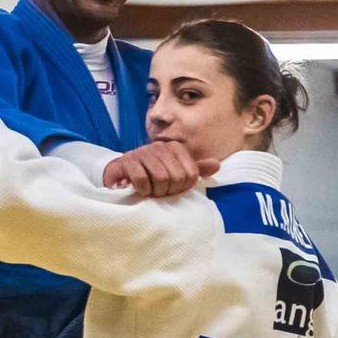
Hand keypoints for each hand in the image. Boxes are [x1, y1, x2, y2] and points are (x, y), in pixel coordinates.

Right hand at [102, 141, 219, 196]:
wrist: (121, 174)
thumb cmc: (151, 175)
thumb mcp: (175, 173)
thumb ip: (195, 170)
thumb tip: (217, 166)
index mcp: (175, 148)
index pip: (191, 175)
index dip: (182, 188)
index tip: (172, 189)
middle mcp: (159, 146)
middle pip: (176, 178)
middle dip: (168, 191)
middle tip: (158, 191)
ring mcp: (142, 152)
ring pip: (160, 178)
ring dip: (154, 191)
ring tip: (149, 190)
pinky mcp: (126, 161)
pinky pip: (141, 179)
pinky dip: (141, 189)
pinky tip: (139, 189)